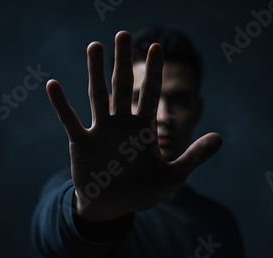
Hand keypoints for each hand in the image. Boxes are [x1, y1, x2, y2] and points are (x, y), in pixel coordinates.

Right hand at [46, 31, 221, 221]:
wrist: (113, 209)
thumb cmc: (142, 191)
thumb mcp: (173, 177)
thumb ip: (194, 156)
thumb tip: (220, 138)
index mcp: (142, 129)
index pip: (150, 95)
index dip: (154, 73)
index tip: (158, 48)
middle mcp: (121, 124)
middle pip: (123, 87)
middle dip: (123, 62)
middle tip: (123, 35)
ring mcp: (100, 132)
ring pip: (98, 96)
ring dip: (95, 72)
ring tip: (94, 46)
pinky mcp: (81, 144)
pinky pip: (70, 120)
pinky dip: (61, 105)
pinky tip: (52, 84)